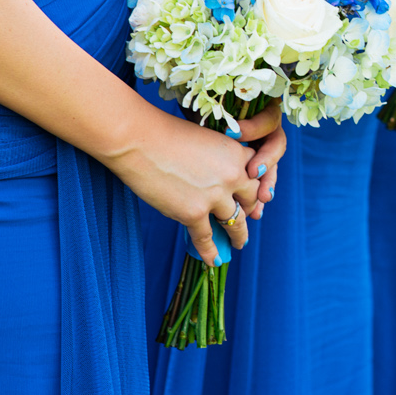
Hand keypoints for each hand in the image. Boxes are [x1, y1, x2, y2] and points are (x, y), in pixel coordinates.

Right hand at [107, 111, 274, 265]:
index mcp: (236, 153)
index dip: (255, 188)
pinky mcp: (193, 213)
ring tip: (238, 244)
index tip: (252, 198)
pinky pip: (207, 238)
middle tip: (248, 219)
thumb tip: (216, 179)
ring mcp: (214, 197)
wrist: (138, 140)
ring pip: (235, 224)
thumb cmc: (164, 133)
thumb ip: (216, 159)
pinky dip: (211, 252)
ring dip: (238, 236)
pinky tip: (213, 260)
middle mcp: (232, 176)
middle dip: (249, 212)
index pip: (257, 176)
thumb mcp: (203, 139)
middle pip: (251, 201)